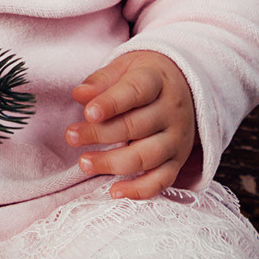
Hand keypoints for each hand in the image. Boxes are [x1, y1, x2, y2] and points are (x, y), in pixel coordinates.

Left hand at [67, 50, 197, 199]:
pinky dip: (139, 190)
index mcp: (158, 82)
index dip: (111, 103)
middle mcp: (172, 112)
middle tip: (71, 136)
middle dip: (100, 134)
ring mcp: (177, 139)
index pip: (136, 92)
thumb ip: (101, 81)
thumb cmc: (146, 79)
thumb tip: (80, 94)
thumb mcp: (125, 67)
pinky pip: (162, 180)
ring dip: (113, 163)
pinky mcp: (178, 161)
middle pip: (136, 126)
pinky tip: (114, 191)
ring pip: (147, 156)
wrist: (188, 89)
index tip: (88, 113)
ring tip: (84, 162)